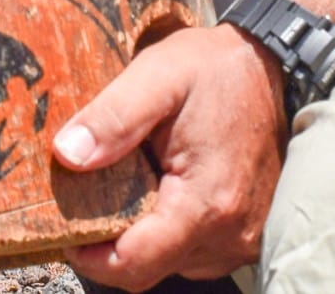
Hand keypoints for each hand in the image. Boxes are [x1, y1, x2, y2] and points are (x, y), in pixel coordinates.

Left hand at [55, 25, 285, 289]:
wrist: (270, 63)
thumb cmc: (215, 68)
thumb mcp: (158, 75)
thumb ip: (113, 117)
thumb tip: (67, 155)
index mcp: (207, 204)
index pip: (134, 264)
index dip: (89, 255)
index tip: (65, 227)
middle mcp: (231, 235)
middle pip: (149, 270)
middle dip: (111, 244)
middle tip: (90, 197)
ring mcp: (244, 239)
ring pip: (171, 264)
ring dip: (143, 237)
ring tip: (130, 187)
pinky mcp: (247, 234)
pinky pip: (194, 252)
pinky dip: (169, 231)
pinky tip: (162, 190)